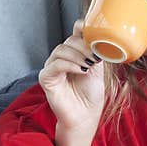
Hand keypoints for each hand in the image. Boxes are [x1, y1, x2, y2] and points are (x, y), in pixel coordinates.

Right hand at [39, 19, 104, 134]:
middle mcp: (60, 58)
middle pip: (68, 41)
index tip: (94, 32)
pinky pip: (55, 64)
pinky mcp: (45, 78)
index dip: (82, 29)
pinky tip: (82, 70)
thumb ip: (95, 53)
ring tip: (89, 66)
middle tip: (95, 57)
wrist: (84, 116)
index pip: (74, 34)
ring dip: (77, 56)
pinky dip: (69, 65)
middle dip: (83, 46)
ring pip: (61, 50)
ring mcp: (51, 67)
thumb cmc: (90, 95)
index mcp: (73, 54)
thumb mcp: (97, 69)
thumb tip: (101, 37)